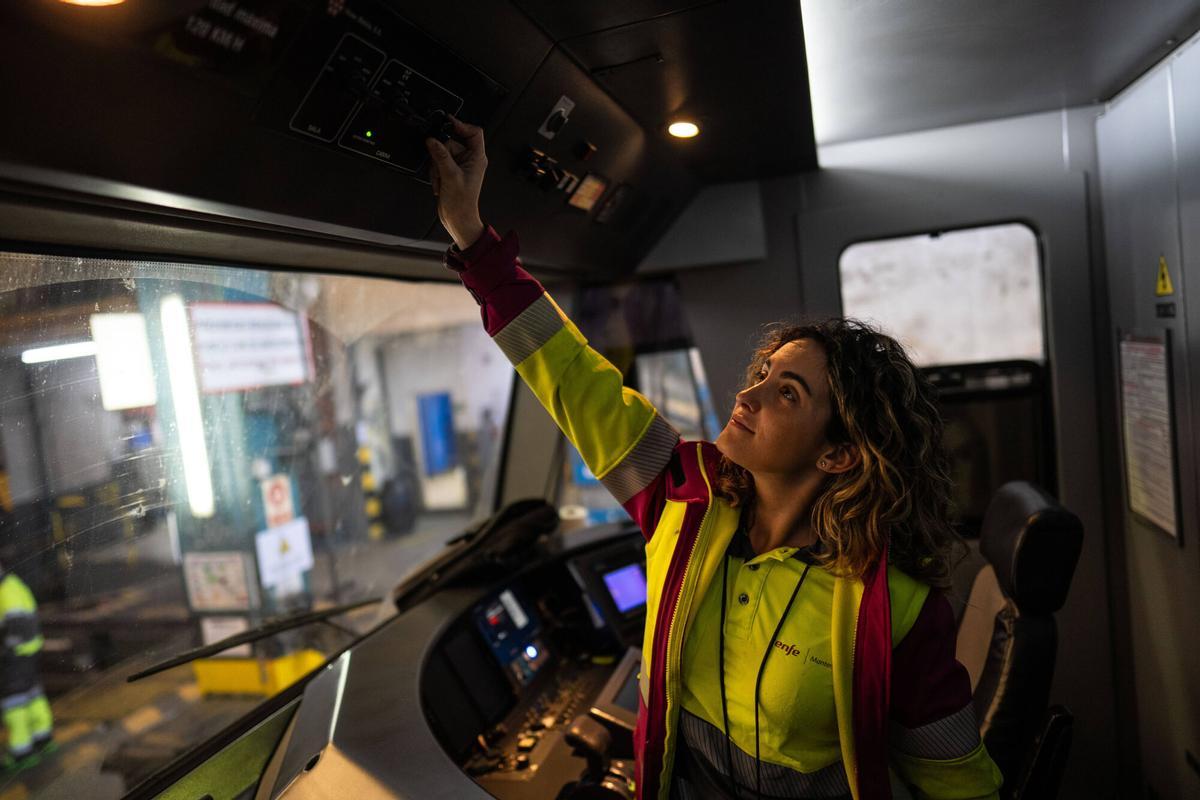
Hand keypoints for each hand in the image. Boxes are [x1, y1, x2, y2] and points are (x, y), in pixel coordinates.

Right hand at [426, 117, 486, 250]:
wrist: (457, 219)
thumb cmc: (462, 203)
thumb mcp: (450, 176)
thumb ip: (441, 156)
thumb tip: (433, 140)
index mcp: (477, 158)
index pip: (474, 132)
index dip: (462, 124)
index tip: (448, 122)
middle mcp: (469, 160)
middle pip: (451, 143)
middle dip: (441, 155)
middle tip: (441, 167)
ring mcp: (459, 166)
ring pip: (442, 153)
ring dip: (437, 166)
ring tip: (441, 179)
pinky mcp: (450, 172)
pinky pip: (438, 163)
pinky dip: (435, 172)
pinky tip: (439, 183)